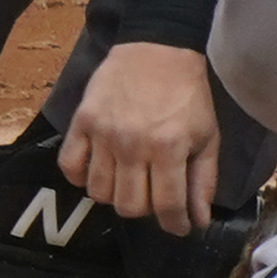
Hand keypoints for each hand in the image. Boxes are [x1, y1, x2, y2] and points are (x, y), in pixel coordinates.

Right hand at [68, 40, 223, 235]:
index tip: (180, 227)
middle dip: (145, 210)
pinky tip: (98, 170)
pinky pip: (69, 168)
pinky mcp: (81, 124)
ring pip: (98, 193)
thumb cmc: (187, 94)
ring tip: (129, 180)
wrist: (158, 49)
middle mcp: (133, 146)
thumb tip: (200, 219)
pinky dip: (80, 177)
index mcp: (170, 147)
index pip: (166, 204)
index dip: (175, 224)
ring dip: (115, 195)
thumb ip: (203, 178)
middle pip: (128, 206)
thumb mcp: (207, 134)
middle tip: (153, 195)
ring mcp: (103, 135)